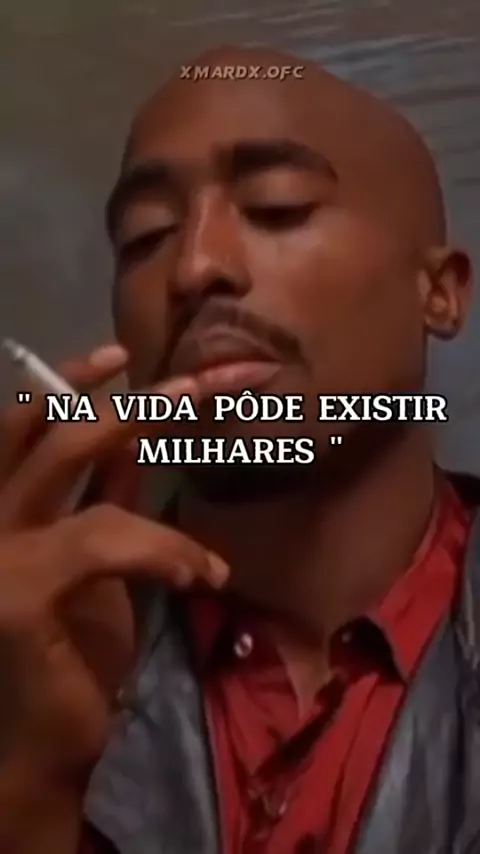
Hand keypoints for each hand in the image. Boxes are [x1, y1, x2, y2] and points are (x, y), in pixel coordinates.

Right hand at [0, 344, 228, 783]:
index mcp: (3, 507)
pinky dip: (163, 545)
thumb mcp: (95, 560)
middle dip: (131, 394)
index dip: (70, 382)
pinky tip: (203, 575)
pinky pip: (104, 534)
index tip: (122, 354)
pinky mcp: (16, 590)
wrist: (45, 747)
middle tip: (201, 380)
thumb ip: (104, 497)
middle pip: (51, 425)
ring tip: (214, 441)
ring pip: (71, 456)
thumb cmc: (68, 654)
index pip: (26, 425)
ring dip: (151, 439)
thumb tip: (137, 438)